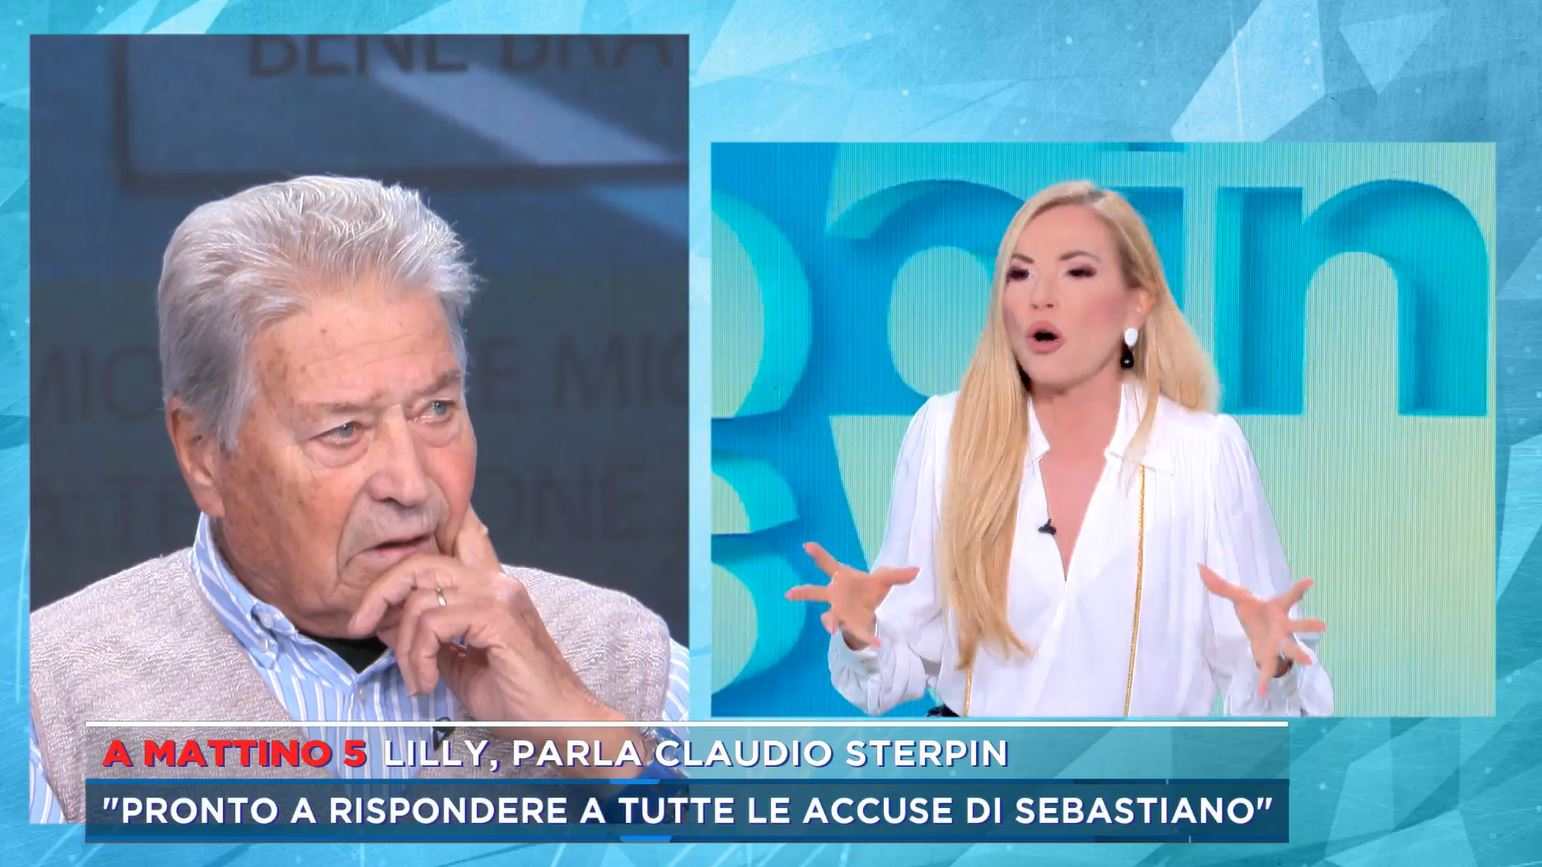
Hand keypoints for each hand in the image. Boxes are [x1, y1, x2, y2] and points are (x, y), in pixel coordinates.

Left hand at [348, 508, 639, 774]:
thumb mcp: (459, 666)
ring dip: (403, 645)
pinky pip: (432, 624)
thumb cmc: (517, 700)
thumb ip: (429, 640)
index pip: (447, 547)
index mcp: (491, 589)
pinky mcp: (497, 617)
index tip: (374, 603)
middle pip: (420, 563)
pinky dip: (417, 657)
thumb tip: (382, 622)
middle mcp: (496, 582)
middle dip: (380, 594)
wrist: (559, 723)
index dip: (403, 563)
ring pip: (420, 598)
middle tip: (360, 628)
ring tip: (416, 680)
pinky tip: (427, 683)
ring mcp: (499, 595)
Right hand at [784, 541, 917, 649]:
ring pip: (828, 617)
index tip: (806, 545)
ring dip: (830, 622)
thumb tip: (918, 569)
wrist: (868, 609)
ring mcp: (839, 612)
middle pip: (815, 593)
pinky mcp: (850, 626)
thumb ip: (898, 575)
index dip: (818, 554)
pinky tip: (877, 644)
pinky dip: (867, 639)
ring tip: (832, 629)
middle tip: (789, 594)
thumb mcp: (884, 580)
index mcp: (841, 578)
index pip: (827, 564)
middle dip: (803, 593)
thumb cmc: (869, 589)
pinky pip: (856, 633)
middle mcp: (835, 596)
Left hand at [1199, 564, 1326, 697]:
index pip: (1289, 596)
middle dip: (1308, 625)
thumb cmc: (1254, 610)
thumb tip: (1199, 566)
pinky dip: (1265, 681)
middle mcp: (1282, 626)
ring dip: (1298, 654)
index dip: (1299, 588)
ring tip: (1309, 662)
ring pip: (1290, 648)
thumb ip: (1220, 584)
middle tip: (1323, 625)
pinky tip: (1262, 693)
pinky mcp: (1269, 656)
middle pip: (1296, 625)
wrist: (1257, 630)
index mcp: (1277, 608)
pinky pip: (1268, 669)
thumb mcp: (1238, 596)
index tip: (1309, 581)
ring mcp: (1278, 642)